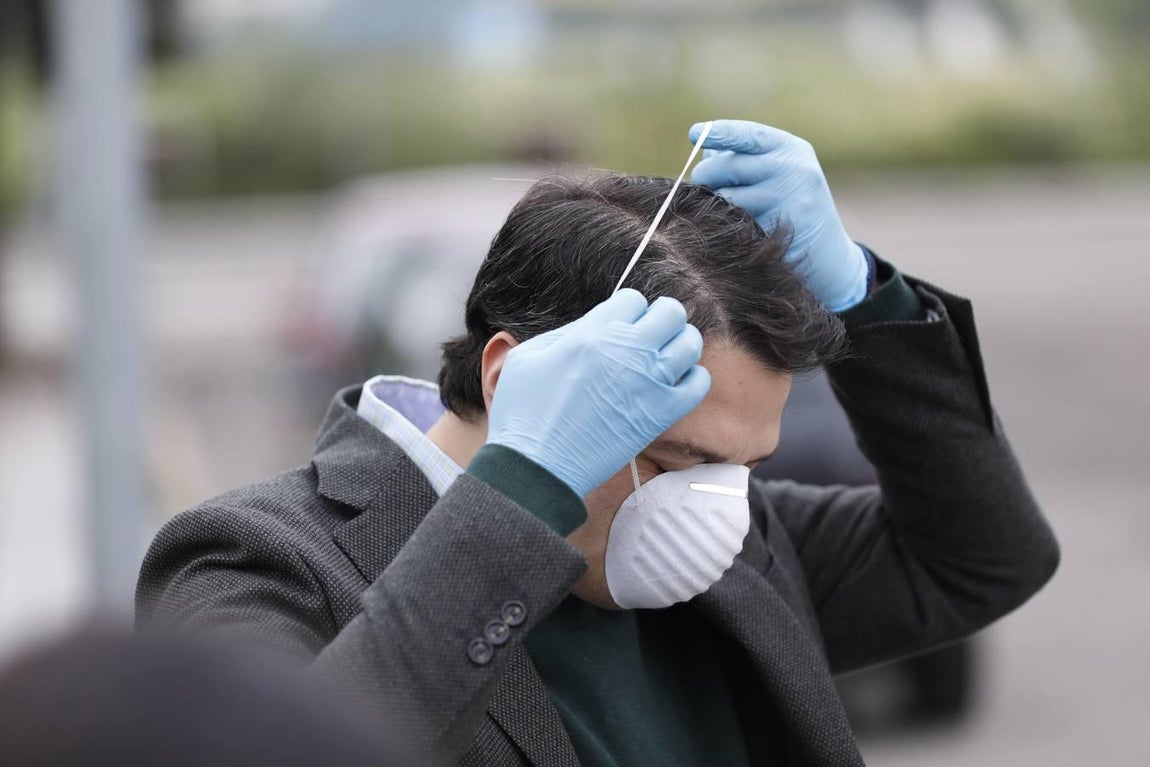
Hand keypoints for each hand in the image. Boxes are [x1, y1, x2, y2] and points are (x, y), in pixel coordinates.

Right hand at [486, 290, 710, 498]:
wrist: (536, 467)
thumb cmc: (524, 413)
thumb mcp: (528, 356)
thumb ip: (566, 333)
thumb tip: (594, 325)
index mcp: (593, 332)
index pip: (634, 300)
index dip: (628, 311)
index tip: (622, 328)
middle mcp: (627, 351)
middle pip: (671, 312)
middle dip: (662, 319)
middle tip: (650, 337)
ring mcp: (649, 382)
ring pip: (691, 343)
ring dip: (679, 346)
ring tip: (662, 361)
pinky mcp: (661, 415)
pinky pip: (698, 383)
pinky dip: (691, 379)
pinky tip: (671, 387)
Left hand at [688, 119, 868, 311]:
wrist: (828, 254)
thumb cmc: (791, 205)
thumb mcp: (778, 172)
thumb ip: (742, 157)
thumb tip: (703, 147)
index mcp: (791, 150)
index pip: (750, 135)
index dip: (720, 132)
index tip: (694, 133)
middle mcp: (793, 171)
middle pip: (728, 167)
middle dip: (706, 175)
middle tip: (701, 183)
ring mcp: (788, 202)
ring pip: (727, 199)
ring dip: (715, 206)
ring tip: (726, 211)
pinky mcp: (777, 232)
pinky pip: (734, 226)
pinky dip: (727, 228)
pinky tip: (736, 231)